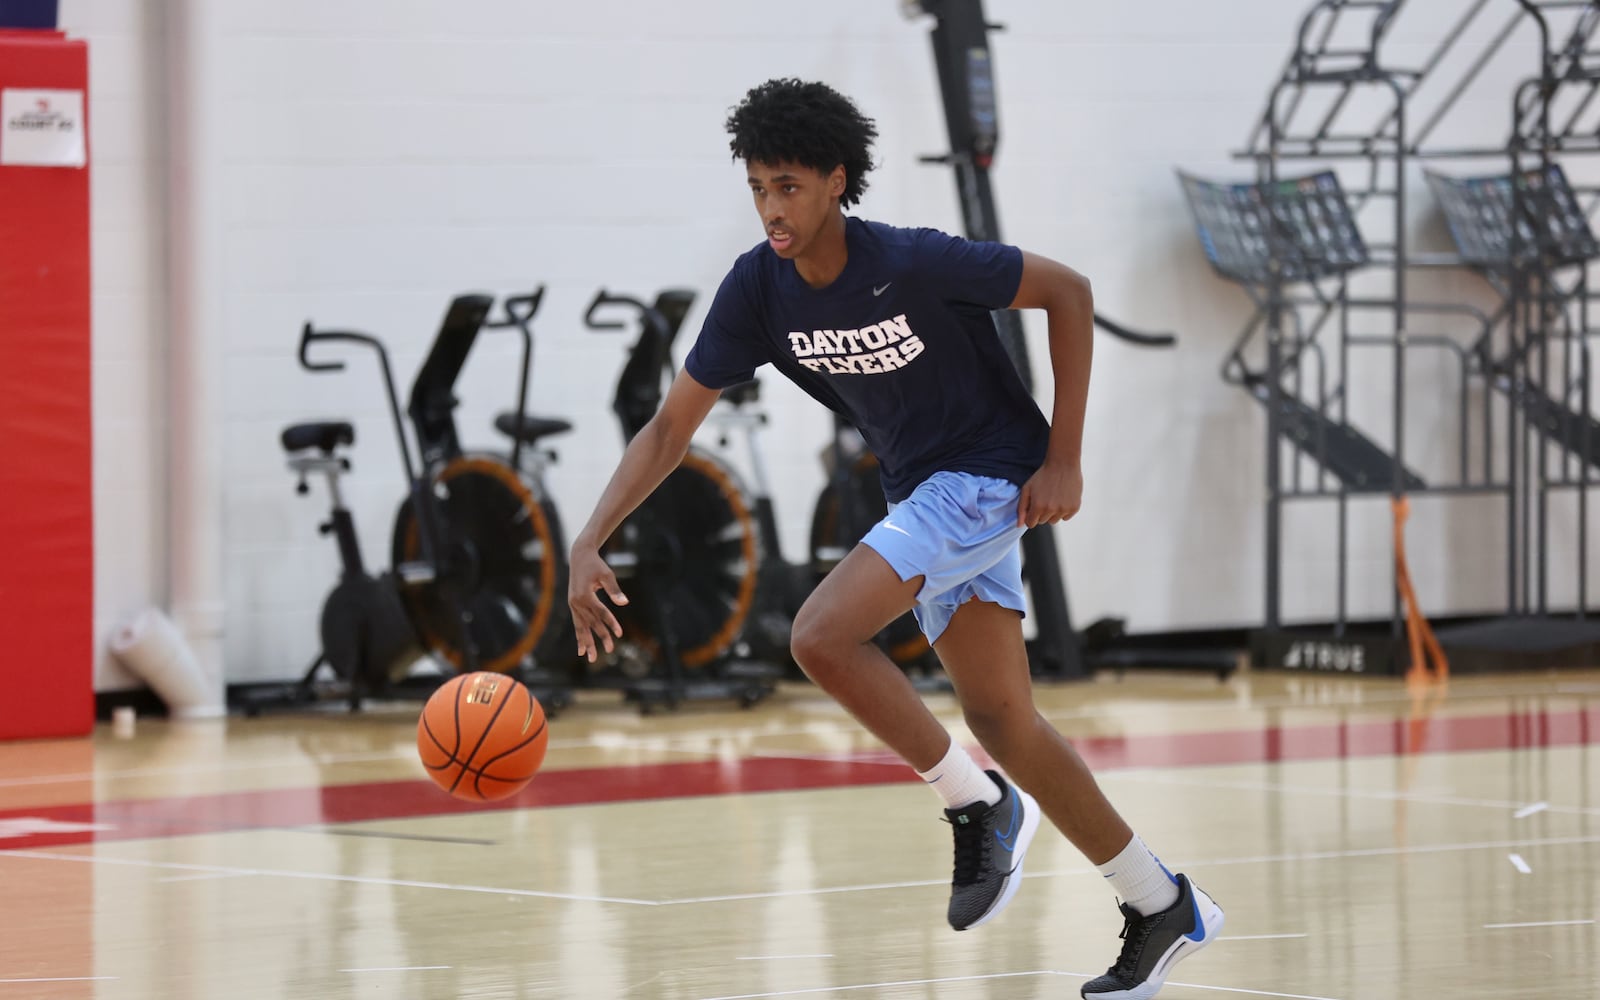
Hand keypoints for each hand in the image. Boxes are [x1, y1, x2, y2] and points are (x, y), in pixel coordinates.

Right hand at [568, 542, 627, 662]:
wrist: (580, 557)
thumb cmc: (596, 565)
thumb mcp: (607, 574)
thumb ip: (614, 589)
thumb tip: (625, 603)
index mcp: (585, 595)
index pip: (601, 613)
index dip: (611, 623)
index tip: (619, 634)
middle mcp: (577, 602)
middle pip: (591, 623)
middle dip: (601, 637)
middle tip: (610, 649)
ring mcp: (573, 605)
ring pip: (581, 627)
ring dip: (586, 642)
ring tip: (591, 658)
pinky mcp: (573, 605)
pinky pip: (577, 624)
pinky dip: (580, 636)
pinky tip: (581, 649)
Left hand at [1017, 460, 1082, 527]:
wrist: (1063, 464)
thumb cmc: (1043, 475)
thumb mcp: (1027, 489)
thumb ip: (1021, 508)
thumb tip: (1019, 525)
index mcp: (1038, 506)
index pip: (1030, 523)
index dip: (1030, 515)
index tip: (1033, 506)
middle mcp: (1051, 510)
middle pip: (1042, 522)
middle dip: (1041, 512)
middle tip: (1044, 497)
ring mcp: (1064, 509)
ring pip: (1054, 520)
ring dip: (1052, 513)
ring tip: (1054, 497)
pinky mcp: (1074, 507)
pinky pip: (1066, 517)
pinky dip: (1063, 511)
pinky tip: (1062, 498)